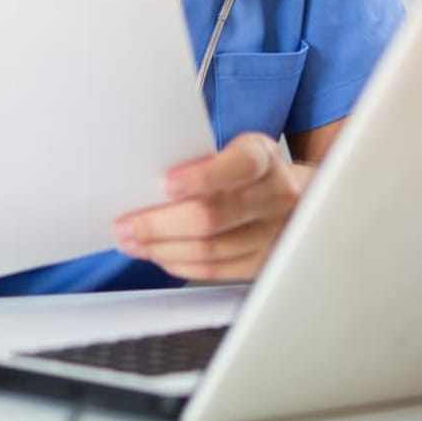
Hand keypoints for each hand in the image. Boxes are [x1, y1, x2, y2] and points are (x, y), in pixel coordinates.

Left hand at [113, 133, 309, 281]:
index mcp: (264, 159)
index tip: (165, 183)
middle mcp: (275, 197)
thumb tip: (146, 181)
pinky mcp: (262, 263)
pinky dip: (181, 263)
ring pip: (209, 249)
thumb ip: (204, 161)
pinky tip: (162, 255)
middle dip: (159, 224)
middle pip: (213, 216)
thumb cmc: (251, 171)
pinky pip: (215, 270)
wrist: (295, 197)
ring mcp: (272, 234)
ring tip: (134, 242)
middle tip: (126, 225)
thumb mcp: (236, 150)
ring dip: (162, 248)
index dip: (202, 177)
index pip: (239, 166)